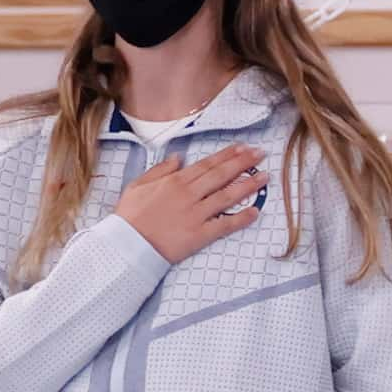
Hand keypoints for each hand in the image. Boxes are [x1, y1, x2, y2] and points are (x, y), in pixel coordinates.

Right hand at [114, 143, 264, 261]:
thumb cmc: (130, 216)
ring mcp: (196, 214)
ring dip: (248, 185)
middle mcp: (188, 194)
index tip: (242, 147)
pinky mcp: (200, 234)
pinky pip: (225, 225)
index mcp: (174, 181)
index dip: (227, 155)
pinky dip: (242, 218)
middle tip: (261, 154)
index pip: (207, 165)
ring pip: (227, 196)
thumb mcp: (138, 185)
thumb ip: (159, 170)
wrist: (126, 244)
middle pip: (221, 175)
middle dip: (243, 163)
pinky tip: (256, 211)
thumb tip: (179, 157)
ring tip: (265, 177)